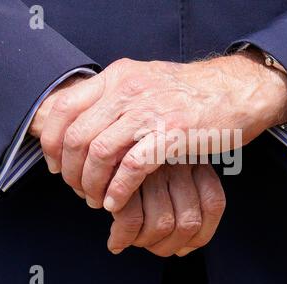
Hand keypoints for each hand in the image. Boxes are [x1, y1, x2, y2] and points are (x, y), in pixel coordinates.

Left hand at [35, 49, 286, 210]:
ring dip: (92, 184)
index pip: (63, 107)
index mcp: (118, 77)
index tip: (56, 166)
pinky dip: (118, 190)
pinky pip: (132, 167)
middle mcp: (128, 90)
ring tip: (97, 200)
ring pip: (100, 153)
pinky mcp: (171, 134)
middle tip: (79, 190)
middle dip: (71, 171)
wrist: (235, 91)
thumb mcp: (145, 83)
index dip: (51, 142)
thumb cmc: (189, 94)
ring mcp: (150, 111)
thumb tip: (82, 126)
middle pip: (76, 136)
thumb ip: (114, 99)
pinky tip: (117, 203)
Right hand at [108, 163, 225, 256]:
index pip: (213, 204)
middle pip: (188, 222)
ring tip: (132, 240)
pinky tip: (116, 241)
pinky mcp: (122, 176)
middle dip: (167, 246)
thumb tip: (184, 250)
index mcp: (195, 160)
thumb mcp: (165, 174)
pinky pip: (132, 220)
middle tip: (149, 245)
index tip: (182, 247)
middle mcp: (178, 162)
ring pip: (162, 224)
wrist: (99, 146)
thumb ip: (180, 205)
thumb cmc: (132, 167)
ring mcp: (152, 167)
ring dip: (145, 243)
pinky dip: (123, 237)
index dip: (200, 235)